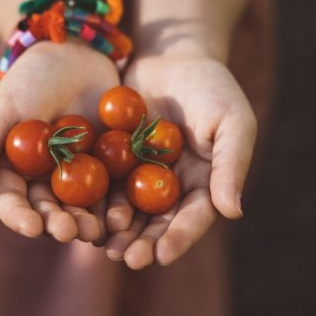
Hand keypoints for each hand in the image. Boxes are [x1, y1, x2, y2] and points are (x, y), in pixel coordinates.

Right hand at [0, 40, 119, 242]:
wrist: (75, 56)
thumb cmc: (32, 79)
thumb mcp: (3, 108)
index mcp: (15, 170)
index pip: (12, 201)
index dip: (19, 217)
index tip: (31, 227)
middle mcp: (45, 178)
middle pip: (49, 210)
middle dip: (58, 224)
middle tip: (70, 233)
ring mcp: (77, 174)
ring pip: (81, 207)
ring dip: (89, 222)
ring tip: (97, 232)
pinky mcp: (107, 165)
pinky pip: (112, 189)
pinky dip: (116, 203)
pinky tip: (123, 214)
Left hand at [105, 51, 256, 268]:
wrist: (172, 57)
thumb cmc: (210, 86)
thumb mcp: (232, 121)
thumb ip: (232, 164)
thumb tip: (233, 212)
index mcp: (203, 181)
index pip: (193, 217)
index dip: (179, 238)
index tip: (160, 256)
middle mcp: (172, 183)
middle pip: (157, 221)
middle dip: (142, 241)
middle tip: (124, 258)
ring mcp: (142, 172)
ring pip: (129, 208)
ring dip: (116, 228)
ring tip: (100, 245)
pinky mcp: (117, 157)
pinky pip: (106, 181)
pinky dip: (96, 199)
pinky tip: (83, 212)